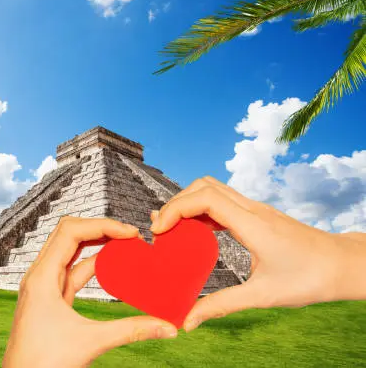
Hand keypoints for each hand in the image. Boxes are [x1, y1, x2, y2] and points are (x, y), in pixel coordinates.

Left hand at [3, 217, 177, 367]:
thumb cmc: (43, 364)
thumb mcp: (91, 342)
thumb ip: (131, 331)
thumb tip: (168, 327)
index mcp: (41, 277)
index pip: (71, 231)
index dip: (103, 225)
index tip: (131, 233)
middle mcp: (39, 276)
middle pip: (69, 234)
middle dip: (101, 229)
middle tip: (131, 235)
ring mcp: (44, 287)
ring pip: (71, 253)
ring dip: (98, 245)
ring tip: (126, 246)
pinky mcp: (51, 299)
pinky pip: (73, 272)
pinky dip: (94, 266)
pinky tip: (113, 268)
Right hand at [150, 176, 365, 331]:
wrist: (345, 266)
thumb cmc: (311, 278)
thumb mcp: (262, 296)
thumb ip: (221, 306)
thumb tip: (188, 321)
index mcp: (252, 224)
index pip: (204, 198)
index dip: (175, 209)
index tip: (160, 231)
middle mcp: (252, 209)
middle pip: (202, 185)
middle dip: (175, 203)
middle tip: (162, 231)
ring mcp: (256, 209)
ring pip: (212, 189)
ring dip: (188, 203)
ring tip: (173, 229)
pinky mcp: (258, 215)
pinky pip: (223, 201)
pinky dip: (202, 209)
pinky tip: (196, 231)